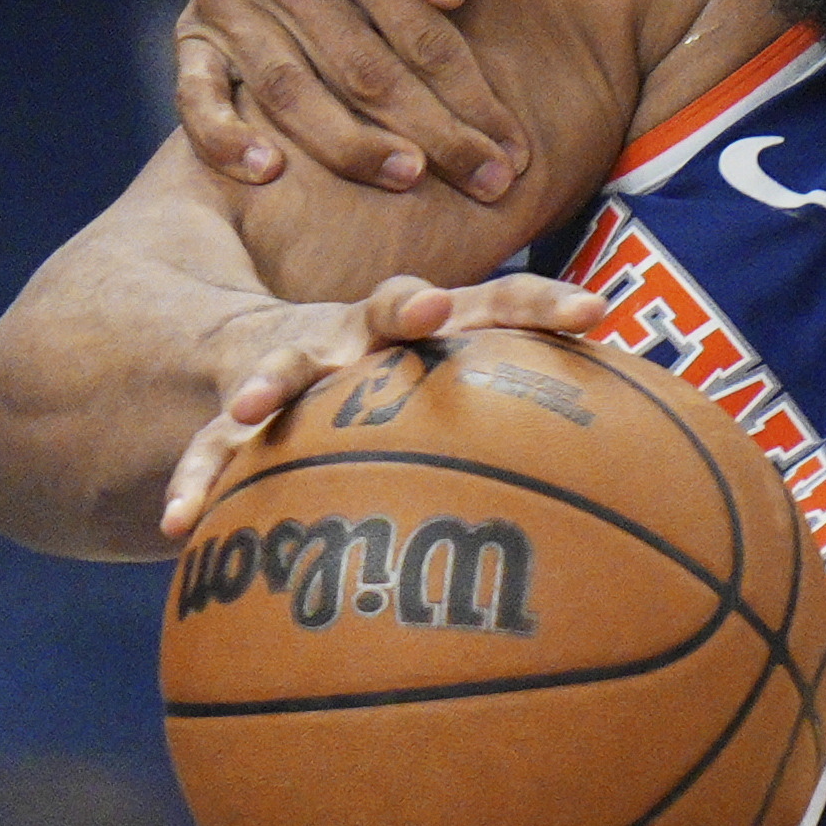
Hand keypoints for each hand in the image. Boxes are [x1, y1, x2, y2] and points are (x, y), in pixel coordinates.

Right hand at [157, 273, 608, 538]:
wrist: (256, 354)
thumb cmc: (393, 392)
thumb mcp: (451, 399)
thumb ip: (530, 420)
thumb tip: (646, 459)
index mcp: (427, 326)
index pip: (499, 301)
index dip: (545, 301)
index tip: (595, 309)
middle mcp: (362, 333)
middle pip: (391, 310)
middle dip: (412, 306)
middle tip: (431, 307)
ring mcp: (293, 365)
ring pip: (283, 368)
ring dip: (273, 380)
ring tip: (258, 403)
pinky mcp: (237, 413)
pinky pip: (214, 447)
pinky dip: (199, 481)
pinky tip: (180, 524)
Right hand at [175, 0, 523, 198]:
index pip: (422, 36)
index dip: (472, 99)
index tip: (514, 150)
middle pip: (367, 74)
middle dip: (434, 137)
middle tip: (488, 184)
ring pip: (293, 95)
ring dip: (351, 149)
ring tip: (408, 180)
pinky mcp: (197, 29)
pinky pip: (198, 93)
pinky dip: (224, 138)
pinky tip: (268, 175)